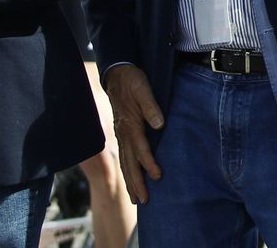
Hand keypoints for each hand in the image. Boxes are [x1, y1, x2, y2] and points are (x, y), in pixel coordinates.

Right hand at [103, 64, 163, 203]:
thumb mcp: (143, 88)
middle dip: (136, 182)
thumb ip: (151, 106)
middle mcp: (124, 133)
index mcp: (130, 124)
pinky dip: (127, 170)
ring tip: (136, 199)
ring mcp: (121, 135)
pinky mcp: (121, 134)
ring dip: (130, 181)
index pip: (140, 149)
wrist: (117, 74)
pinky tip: (131, 179)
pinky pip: (123, 156)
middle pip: (130, 162)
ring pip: (125, 162)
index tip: (158, 176)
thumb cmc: (132, 81)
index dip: (149, 163)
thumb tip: (160, 124)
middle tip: (143, 201)